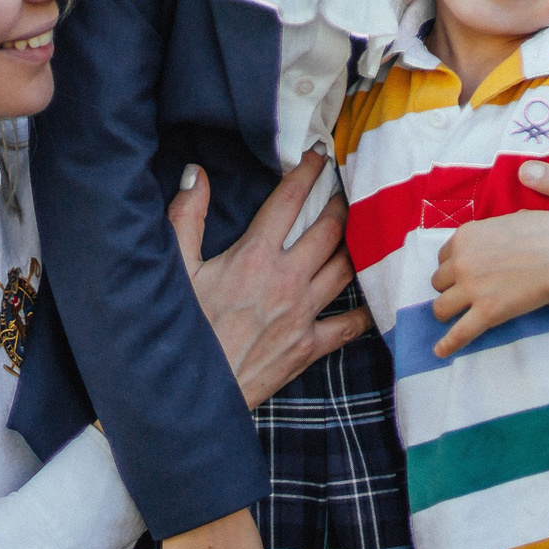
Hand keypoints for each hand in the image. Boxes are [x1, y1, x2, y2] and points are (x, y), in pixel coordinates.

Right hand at [170, 153, 368, 409]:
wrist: (192, 393)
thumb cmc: (180, 330)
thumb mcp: (174, 270)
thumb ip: (186, 217)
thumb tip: (197, 174)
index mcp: (254, 256)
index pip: (290, 200)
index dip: (307, 172)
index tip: (317, 155)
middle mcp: (287, 280)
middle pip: (329, 229)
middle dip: (340, 203)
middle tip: (344, 189)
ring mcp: (303, 314)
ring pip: (345, 268)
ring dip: (355, 245)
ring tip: (360, 230)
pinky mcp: (309, 347)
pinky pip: (349, 326)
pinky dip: (365, 310)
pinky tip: (374, 297)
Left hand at [427, 209, 548, 357]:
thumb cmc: (545, 233)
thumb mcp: (507, 221)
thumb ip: (490, 233)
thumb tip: (493, 239)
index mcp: (464, 237)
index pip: (443, 259)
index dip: (453, 268)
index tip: (462, 275)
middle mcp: (461, 262)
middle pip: (438, 283)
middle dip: (450, 289)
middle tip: (466, 294)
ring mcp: (472, 288)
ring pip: (441, 307)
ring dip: (447, 312)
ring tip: (456, 317)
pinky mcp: (487, 312)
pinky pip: (459, 333)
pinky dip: (448, 344)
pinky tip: (440, 352)